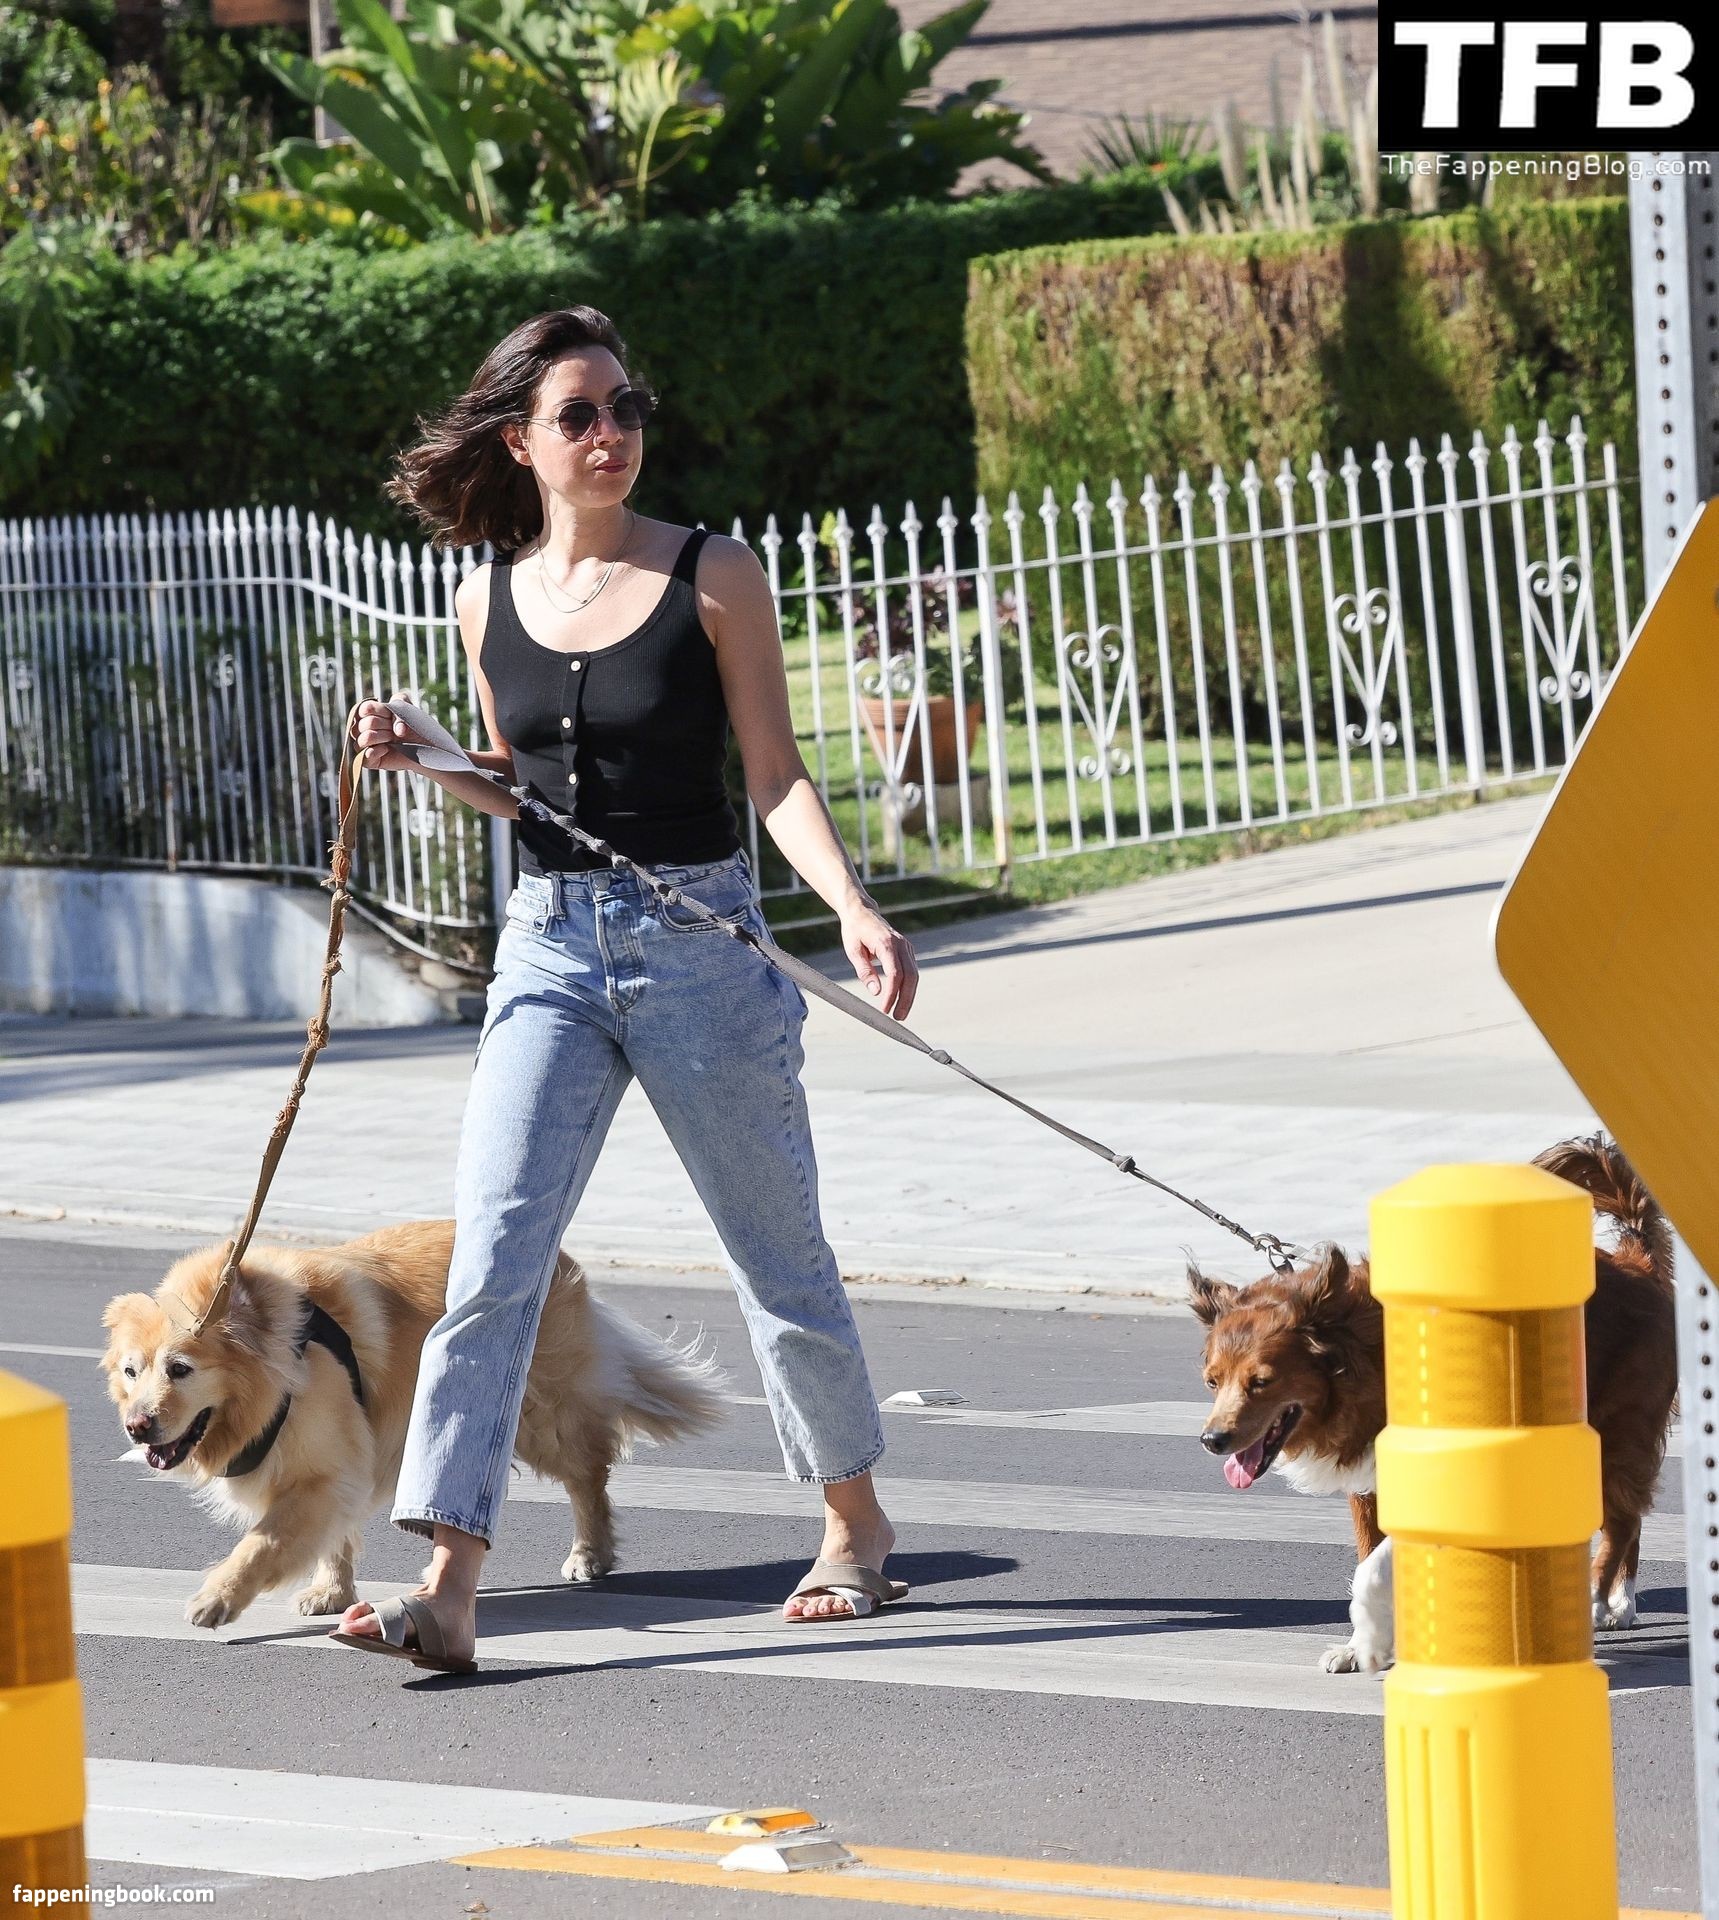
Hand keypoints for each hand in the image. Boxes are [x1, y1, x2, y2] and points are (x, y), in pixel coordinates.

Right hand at [352, 699, 425, 773]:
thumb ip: (400, 699)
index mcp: (365, 714)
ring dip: (383, 737)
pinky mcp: (367, 761)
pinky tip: (387, 749)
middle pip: (368, 723)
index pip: (365, 708)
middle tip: (394, 730)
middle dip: (386, 725)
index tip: (391, 715)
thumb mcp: (406, 705)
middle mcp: (360, 729)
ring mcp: (362, 745)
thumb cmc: (410, 723)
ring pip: (365, 738)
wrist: (421, 743)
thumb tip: (398, 728)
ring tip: (392, 738)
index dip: (382, 711)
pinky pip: (365, 755)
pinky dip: (378, 751)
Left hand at [841, 900, 917, 1018]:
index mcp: (886, 944)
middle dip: (906, 999)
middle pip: (910, 976)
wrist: (862, 912)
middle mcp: (901, 944)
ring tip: (901, 1013)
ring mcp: (906, 947)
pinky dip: (909, 987)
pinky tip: (902, 1000)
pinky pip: (912, 971)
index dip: (892, 994)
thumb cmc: (854, 931)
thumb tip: (875, 992)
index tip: (885, 1010)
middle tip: (898, 1017)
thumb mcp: (853, 951)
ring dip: (909, 996)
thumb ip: (864, 971)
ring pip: (914, 975)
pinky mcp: (907, 950)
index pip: (895, 973)